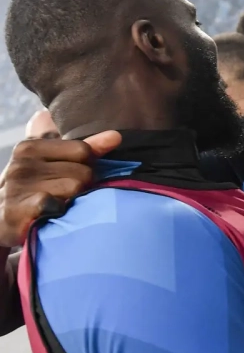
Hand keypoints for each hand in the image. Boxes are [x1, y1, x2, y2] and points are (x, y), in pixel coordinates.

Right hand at [0, 131, 121, 246]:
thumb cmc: (32, 188)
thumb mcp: (52, 164)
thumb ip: (86, 148)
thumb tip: (116, 136)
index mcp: (30, 147)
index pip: (83, 150)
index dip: (86, 166)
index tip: (71, 176)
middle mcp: (21, 164)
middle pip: (84, 171)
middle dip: (82, 186)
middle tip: (63, 195)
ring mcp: (17, 187)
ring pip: (76, 188)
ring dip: (73, 201)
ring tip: (58, 205)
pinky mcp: (17, 210)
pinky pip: (58, 206)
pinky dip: (60, 213)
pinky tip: (50, 216)